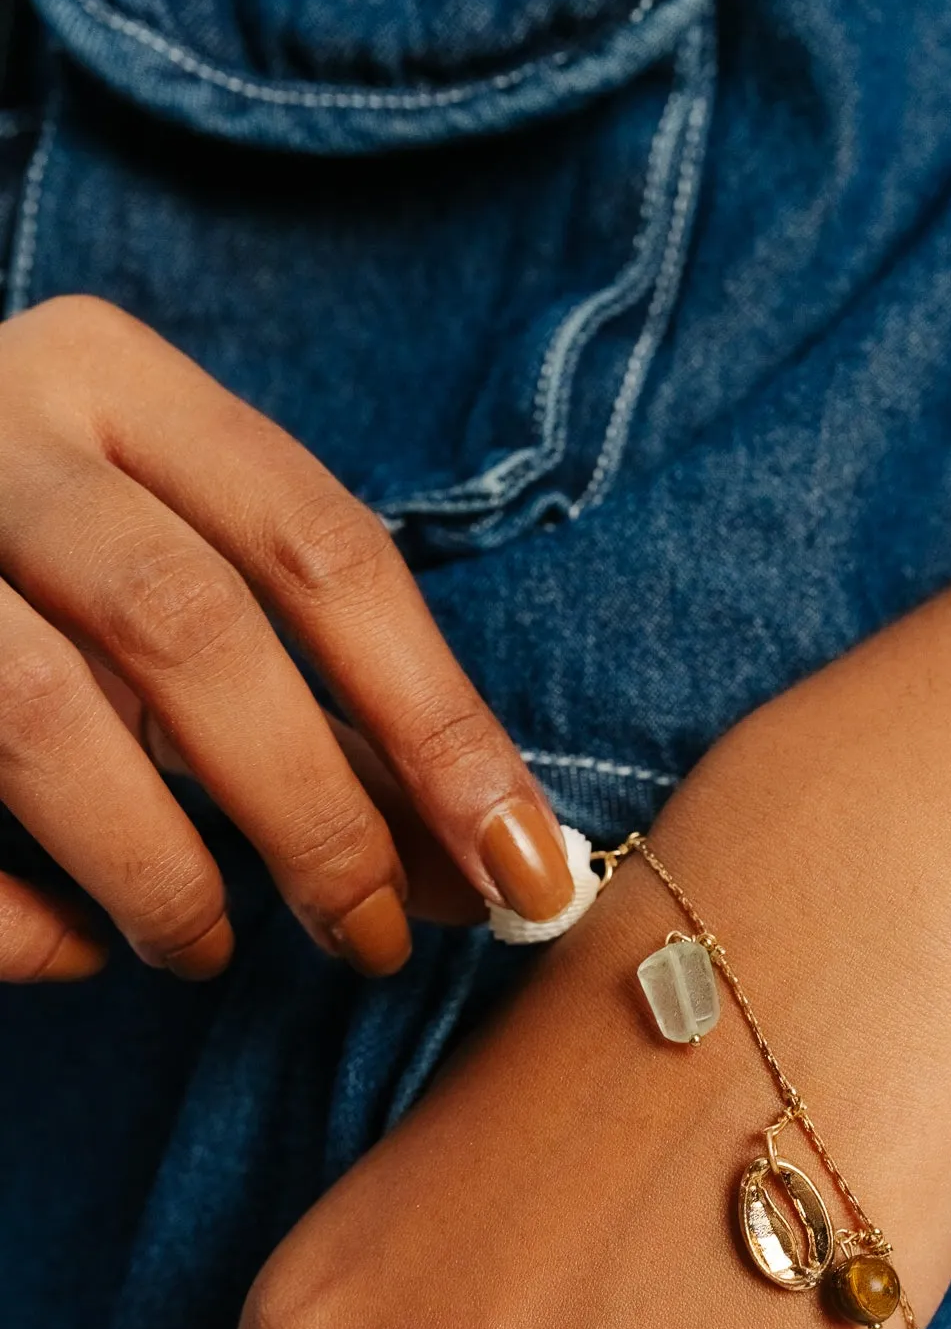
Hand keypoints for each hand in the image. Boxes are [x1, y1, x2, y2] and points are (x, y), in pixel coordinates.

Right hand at [0, 296, 571, 983]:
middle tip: (368, 939)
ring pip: (40, 718)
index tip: (522, 868)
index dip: (437, 722)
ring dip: (158, 871)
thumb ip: (319, 699)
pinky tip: (71, 948)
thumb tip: (496, 857)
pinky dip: (15, 917)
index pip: (321, 547)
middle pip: (190, 628)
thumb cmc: (36, 565)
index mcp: (111, 379)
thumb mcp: (174, 580)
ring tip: (207, 949)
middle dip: (308, 814)